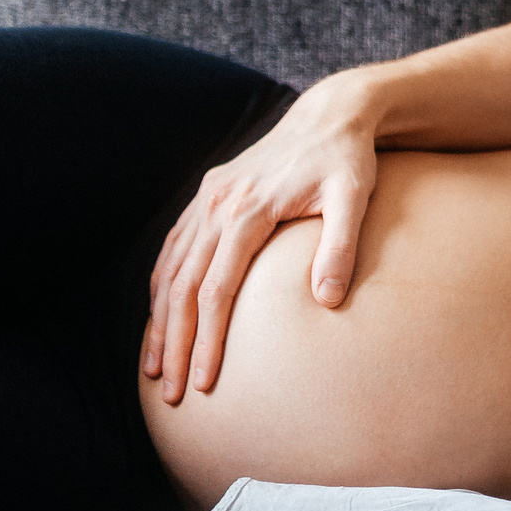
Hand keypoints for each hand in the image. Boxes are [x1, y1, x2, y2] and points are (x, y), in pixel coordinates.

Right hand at [144, 78, 378, 404]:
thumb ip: (341, 247)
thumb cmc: (348, 161)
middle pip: (185, 286)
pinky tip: (160, 318)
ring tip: (155, 368)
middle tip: (170, 394)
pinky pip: (175, 248)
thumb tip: (327, 302)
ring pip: (170, 269)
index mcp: (248, 209)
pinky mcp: (208, 196)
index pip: (217, 288)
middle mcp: (217, 203)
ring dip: (159, 321)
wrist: (330, 116)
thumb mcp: (355, 198)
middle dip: (175, 343)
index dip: (208, 339)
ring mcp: (207, 198)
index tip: (206, 383)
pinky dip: (162, 287)